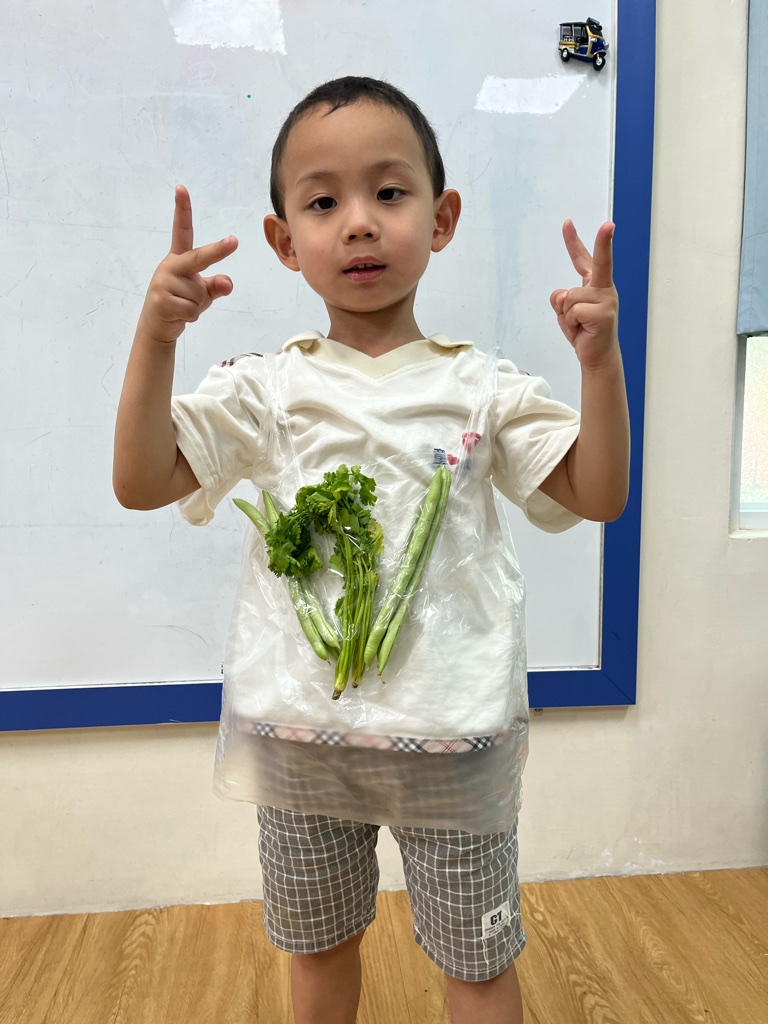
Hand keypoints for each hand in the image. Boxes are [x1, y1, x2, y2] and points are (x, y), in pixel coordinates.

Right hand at [138, 185, 237, 343]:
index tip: (181, 188)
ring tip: (183, 307)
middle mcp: (170, 266)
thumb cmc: (183, 304)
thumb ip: (217, 285)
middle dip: (217, 251)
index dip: (183, 209)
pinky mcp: (161, 301)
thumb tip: (227, 282)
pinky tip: (180, 316)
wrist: (158, 326)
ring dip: (198, 306)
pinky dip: (192, 317)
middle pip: (199, 258)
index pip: (182, 230)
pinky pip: (193, 310)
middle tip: (234, 241)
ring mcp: (163, 282)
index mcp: (179, 258)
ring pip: (200, 294)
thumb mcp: (203, 293)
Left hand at [550, 220, 618, 368]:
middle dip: (604, 241)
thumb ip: (560, 300)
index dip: (573, 242)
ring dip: (566, 315)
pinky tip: (582, 330)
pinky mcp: (604, 314)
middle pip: (596, 262)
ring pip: (570, 297)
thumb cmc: (582, 332)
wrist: (595, 356)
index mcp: (594, 285)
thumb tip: (563, 294)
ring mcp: (606, 300)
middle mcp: (604, 288)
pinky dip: (571, 323)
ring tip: (579, 325)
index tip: (567, 223)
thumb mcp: (564, 313)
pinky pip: (573, 311)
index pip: (582, 260)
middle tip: (609, 224)